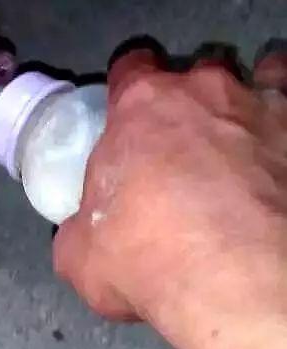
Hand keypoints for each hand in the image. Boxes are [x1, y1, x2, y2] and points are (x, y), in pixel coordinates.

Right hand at [53, 38, 286, 343]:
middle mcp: (204, 91)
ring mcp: (262, 107)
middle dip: (194, 103)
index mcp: (141, 107)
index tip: (132, 114)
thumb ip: (81, 229)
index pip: (130, 67)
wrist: (238, 281)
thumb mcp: (82, 257)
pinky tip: (283, 150)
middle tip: (192, 150)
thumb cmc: (148, 260)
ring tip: (249, 146)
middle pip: (196, 73)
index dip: (129, 86)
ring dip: (249, 107)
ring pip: (260, 77)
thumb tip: (82, 235)